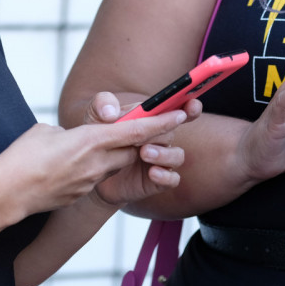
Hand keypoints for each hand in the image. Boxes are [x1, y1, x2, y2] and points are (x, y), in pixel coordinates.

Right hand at [0, 106, 188, 217]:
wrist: (6, 194)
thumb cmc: (21, 157)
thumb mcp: (46, 131)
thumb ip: (68, 132)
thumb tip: (71, 138)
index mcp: (90, 140)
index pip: (135, 131)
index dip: (160, 123)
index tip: (180, 115)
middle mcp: (96, 163)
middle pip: (129, 150)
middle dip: (134, 141)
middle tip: (131, 129)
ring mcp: (89, 182)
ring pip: (112, 166)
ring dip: (110, 156)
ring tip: (86, 149)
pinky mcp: (78, 195)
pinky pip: (93, 179)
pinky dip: (89, 170)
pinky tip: (66, 168)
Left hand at [83, 92, 201, 206]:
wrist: (93, 172)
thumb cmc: (99, 139)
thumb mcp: (95, 118)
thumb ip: (102, 105)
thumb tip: (110, 113)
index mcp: (151, 119)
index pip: (177, 108)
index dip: (189, 106)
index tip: (191, 104)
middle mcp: (160, 138)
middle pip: (173, 130)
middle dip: (164, 130)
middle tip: (144, 135)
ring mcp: (160, 160)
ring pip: (177, 155)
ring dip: (164, 153)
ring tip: (144, 153)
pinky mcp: (157, 180)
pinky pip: (172, 179)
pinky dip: (165, 176)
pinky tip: (152, 173)